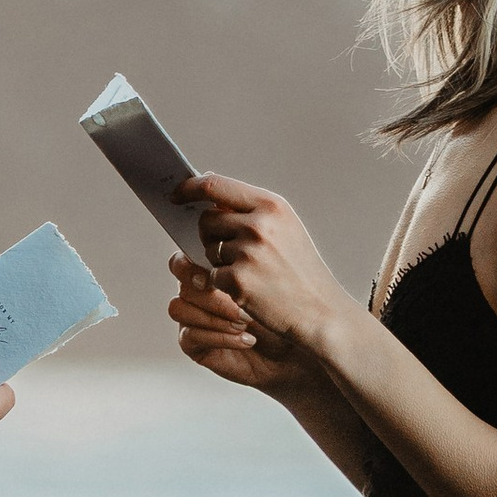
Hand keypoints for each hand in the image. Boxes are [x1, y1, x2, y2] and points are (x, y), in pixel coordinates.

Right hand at [167, 254, 325, 399]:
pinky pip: (190, 336)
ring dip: (215, 316)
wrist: (295, 348)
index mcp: (210, 272)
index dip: (192, 264)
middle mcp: (198, 293)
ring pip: (179, 308)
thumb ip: (246, 261)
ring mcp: (193, 318)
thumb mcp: (270, 280)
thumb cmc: (284, 313)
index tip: (216, 270)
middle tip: (235, 298)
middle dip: (209, 292)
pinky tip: (247, 339)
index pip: (184, 260)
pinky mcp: (194, 344)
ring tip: (246, 322)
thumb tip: (230, 252)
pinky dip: (221, 337)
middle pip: (182, 283)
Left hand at [178, 175, 356, 361]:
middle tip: (234, 252)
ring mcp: (248, 253)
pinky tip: (251, 290)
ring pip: (208, 250)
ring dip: (221, 263)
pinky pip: (212, 277)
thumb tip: (208, 187)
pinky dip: (225, 286)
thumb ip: (250, 208)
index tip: (176, 194)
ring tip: (253, 273)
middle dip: (210, 236)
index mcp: (271, 205)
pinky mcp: (238, 281)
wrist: (321, 311)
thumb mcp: (284, 228)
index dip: (190, 188)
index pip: (216, 185)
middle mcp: (259, 225)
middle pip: (206, 221)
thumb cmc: (299, 269)